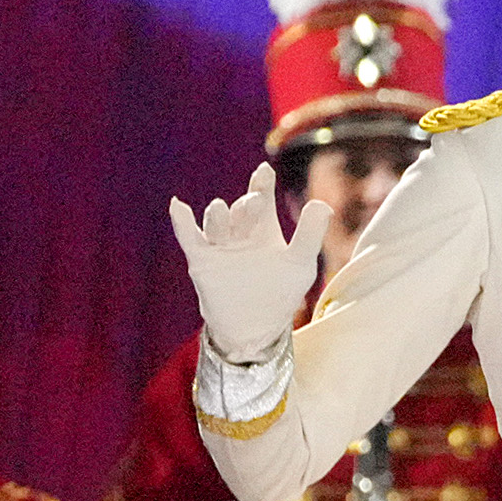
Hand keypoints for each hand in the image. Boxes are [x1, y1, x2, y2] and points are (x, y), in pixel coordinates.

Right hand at [166, 164, 331, 362]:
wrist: (255, 328)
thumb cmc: (280, 294)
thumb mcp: (300, 265)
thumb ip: (310, 235)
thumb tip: (323, 204)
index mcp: (263, 227)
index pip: (261, 197)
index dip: (262, 184)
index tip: (264, 171)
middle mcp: (240, 231)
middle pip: (242, 209)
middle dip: (247, 204)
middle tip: (256, 202)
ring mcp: (220, 245)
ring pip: (216, 222)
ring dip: (218, 215)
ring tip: (220, 208)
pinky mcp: (202, 261)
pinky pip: (189, 237)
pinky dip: (182, 222)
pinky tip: (178, 206)